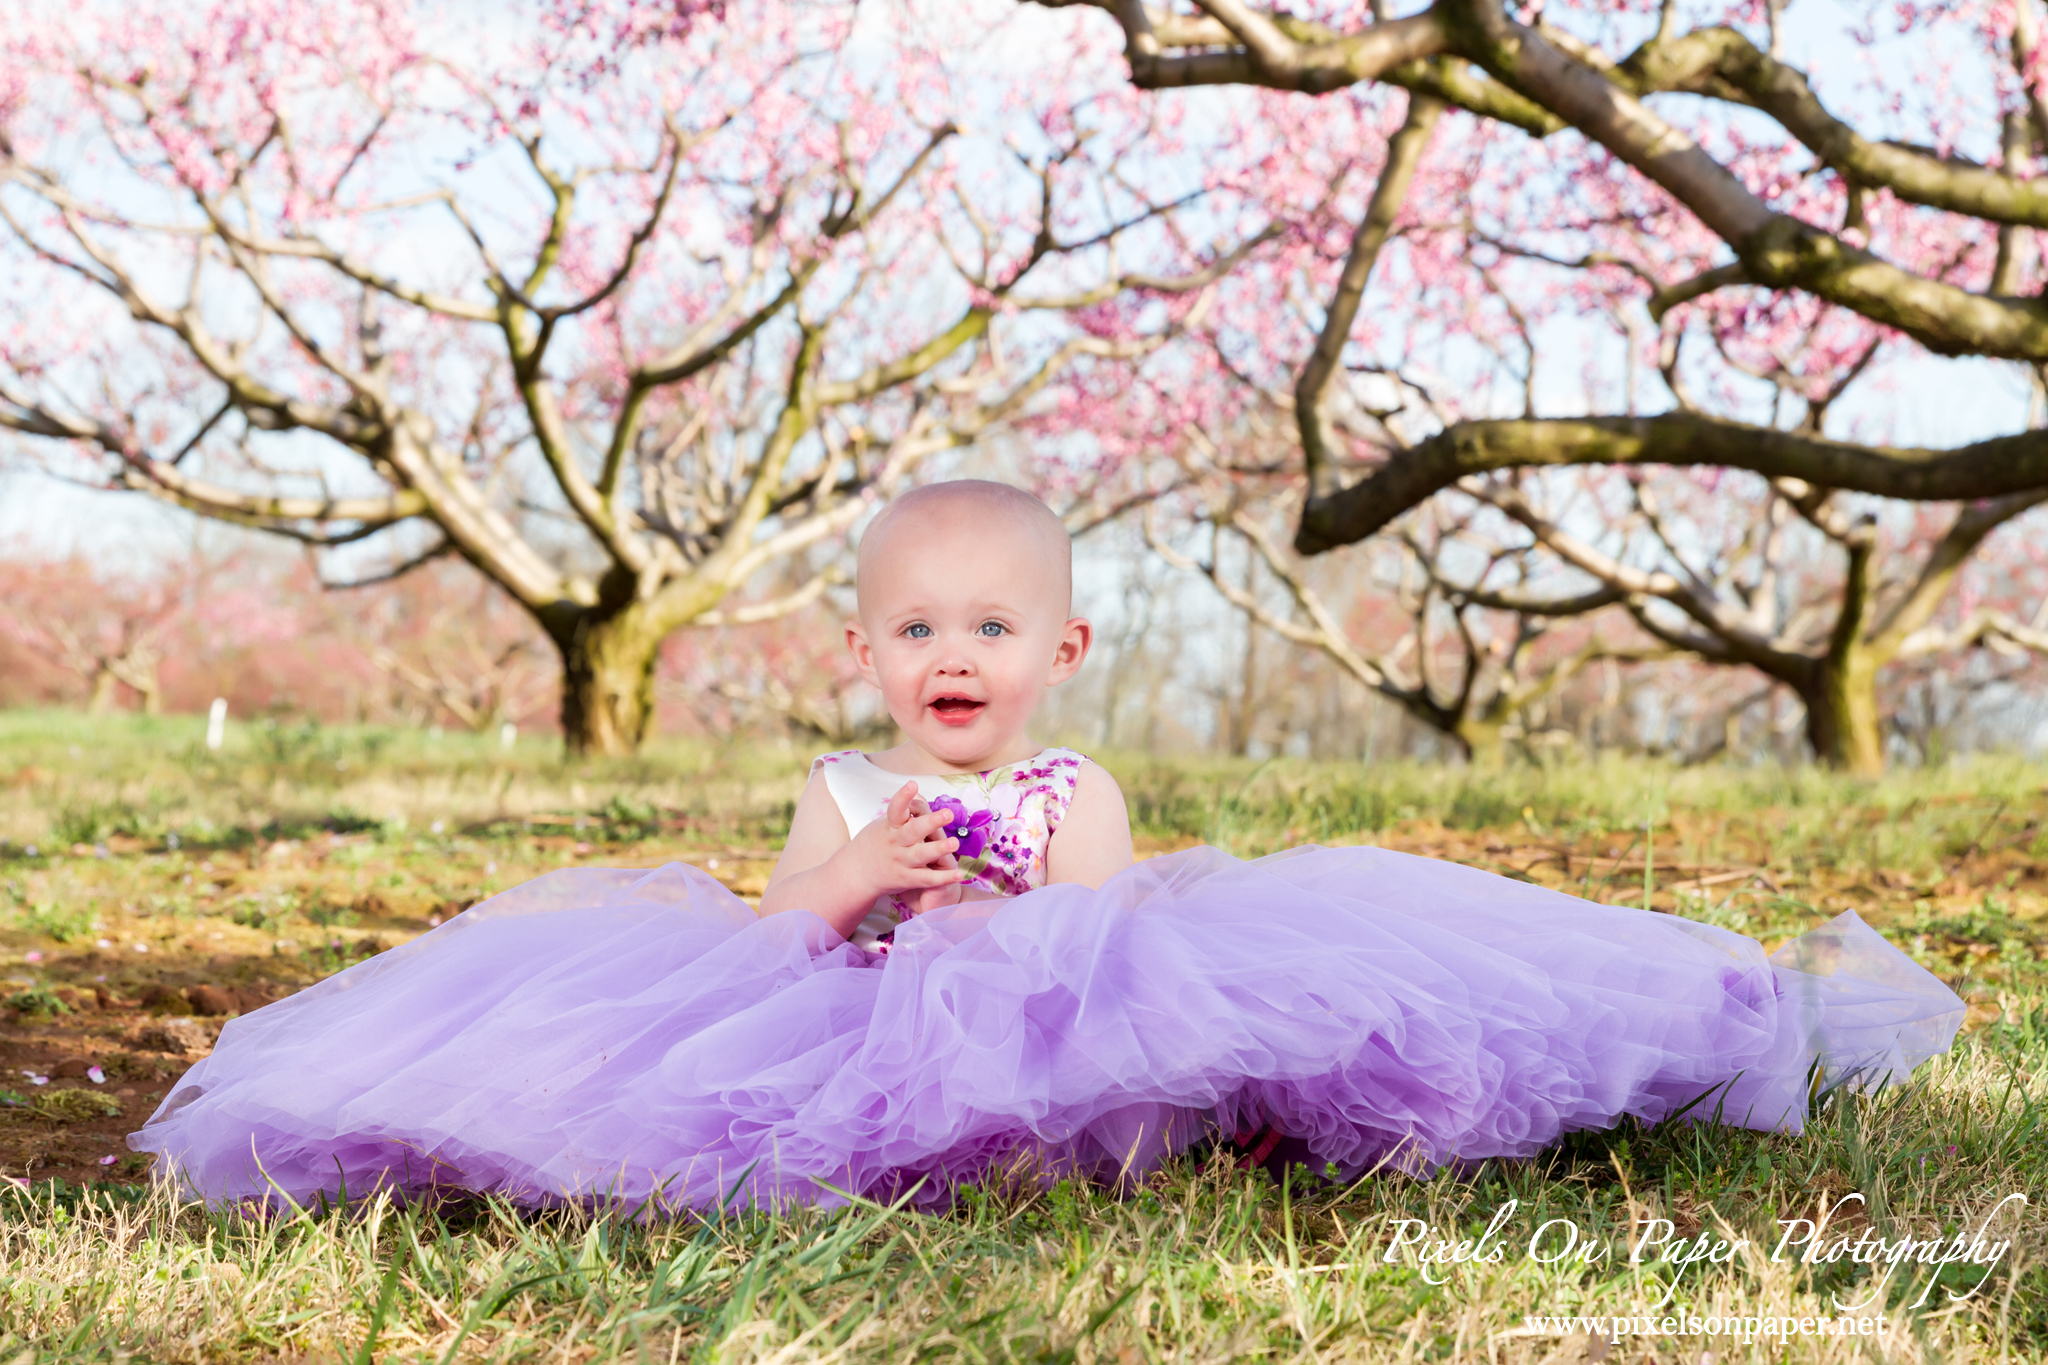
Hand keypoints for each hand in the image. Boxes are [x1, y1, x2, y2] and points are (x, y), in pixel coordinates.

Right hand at [842, 781, 964, 905]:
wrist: (856, 873)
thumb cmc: (875, 843)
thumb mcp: (884, 824)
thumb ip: (902, 811)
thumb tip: (919, 792)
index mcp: (890, 826)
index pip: (895, 809)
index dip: (903, 797)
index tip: (912, 784)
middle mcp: (895, 843)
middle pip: (913, 831)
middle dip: (930, 822)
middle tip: (948, 813)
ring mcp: (900, 861)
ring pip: (920, 855)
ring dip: (938, 849)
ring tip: (954, 842)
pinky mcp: (906, 879)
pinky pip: (926, 879)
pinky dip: (943, 878)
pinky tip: (958, 874)